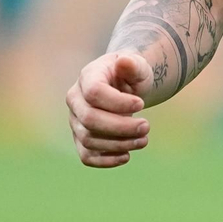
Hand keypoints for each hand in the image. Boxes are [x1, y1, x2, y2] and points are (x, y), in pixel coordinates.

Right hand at [66, 51, 152, 167]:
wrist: (125, 85)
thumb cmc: (131, 74)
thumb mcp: (138, 65)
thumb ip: (133, 64)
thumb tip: (124, 61)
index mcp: (87, 77)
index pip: (94, 93)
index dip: (118, 102)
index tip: (141, 104)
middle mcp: (75, 99)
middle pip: (90, 120)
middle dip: (121, 127)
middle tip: (147, 127)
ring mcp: (75, 120)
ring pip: (89, 140)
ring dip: (119, 144)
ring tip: (144, 140)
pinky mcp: (80, 138)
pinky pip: (86, 155)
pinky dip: (106, 160)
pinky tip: (127, 156)